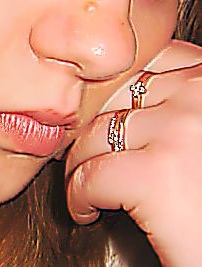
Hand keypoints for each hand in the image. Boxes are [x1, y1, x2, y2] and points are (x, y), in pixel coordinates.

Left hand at [65, 40, 201, 266]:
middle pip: (117, 96)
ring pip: (98, 134)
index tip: (110, 117)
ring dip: (83, 162)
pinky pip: (93, 176)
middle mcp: (198, 95)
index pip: (155, 62)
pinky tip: (88, 209)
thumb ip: (180, 110)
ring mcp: (178, 131)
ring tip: (87, 183)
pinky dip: (80, 196)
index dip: (121, 92)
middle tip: (88, 153)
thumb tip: (129, 102)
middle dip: (95, 128)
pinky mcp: (158, 177)